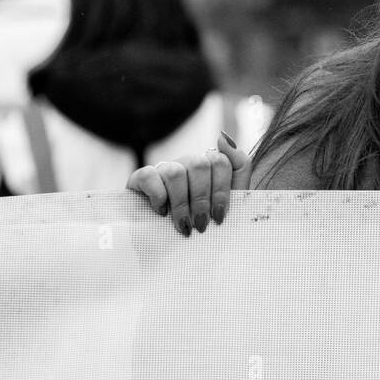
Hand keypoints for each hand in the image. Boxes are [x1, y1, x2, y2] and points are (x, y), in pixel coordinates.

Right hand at [126, 131, 251, 235]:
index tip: (219, 217)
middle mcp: (188, 163)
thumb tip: (223, 136)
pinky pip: (149, 175)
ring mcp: (165, 168)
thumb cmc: (204, 222)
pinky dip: (157, 196)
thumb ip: (238, 167)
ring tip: (183, 226)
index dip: (222, 191)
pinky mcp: (141, 178)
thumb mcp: (230, 200)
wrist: (168, 243)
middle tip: (201, 225)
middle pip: (200, 165)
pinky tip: (162, 212)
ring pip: (176, 172)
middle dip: (202, 200)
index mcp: (211, 167)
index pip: (221, 162)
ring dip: (181, 204)